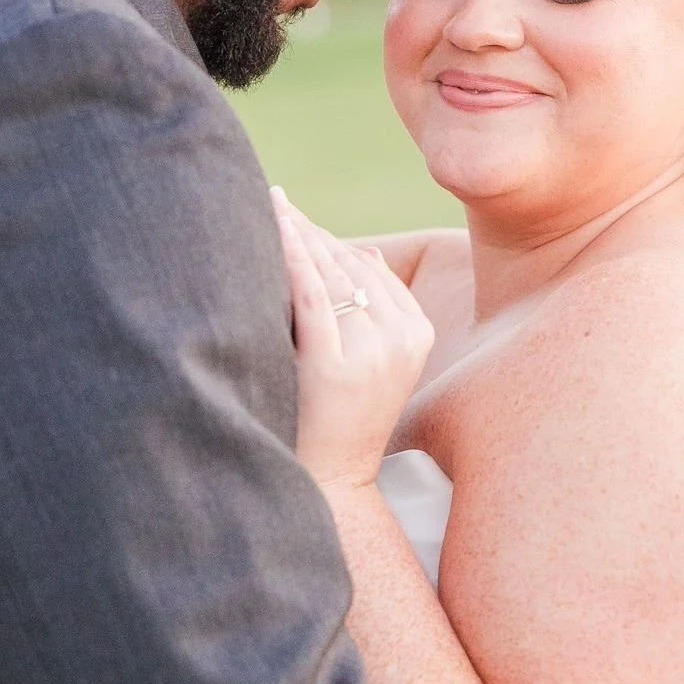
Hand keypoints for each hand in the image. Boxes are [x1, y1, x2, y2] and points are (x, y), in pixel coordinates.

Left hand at [272, 190, 433, 488]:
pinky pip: (312, 298)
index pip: (371, 269)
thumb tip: (363, 251)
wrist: (331, 483)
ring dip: (296, 236)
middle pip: (350, 266)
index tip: (296, 214)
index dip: (331, 239)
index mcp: (418, 334)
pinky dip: (291, 259)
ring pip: (330, 276)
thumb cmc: (341, 420)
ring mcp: (372, 353)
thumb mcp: (374, 362)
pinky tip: (273, 233)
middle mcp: (402, 339)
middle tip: (272, 200)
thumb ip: (374, 309)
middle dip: (310, 231)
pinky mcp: (335, 366)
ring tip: (264, 208)